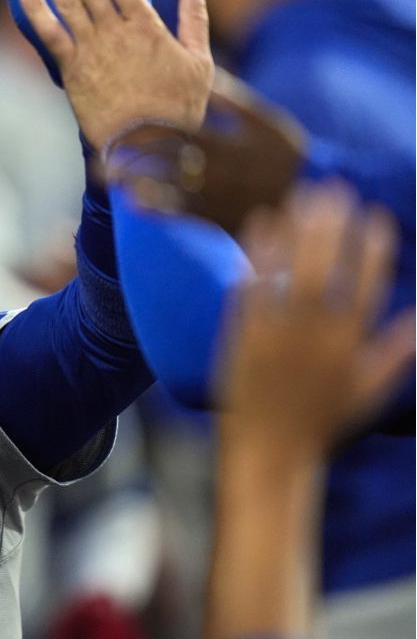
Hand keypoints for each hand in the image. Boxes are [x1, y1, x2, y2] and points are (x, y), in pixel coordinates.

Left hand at [17, 0, 213, 149]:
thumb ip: (195, 21)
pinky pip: (51, 36)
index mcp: (147, 26)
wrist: (148, 146)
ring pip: (67, 3)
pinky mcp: (74, 72)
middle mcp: (116, 32)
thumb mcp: (200, 63)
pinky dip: (37, 12)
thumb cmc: (178, 109)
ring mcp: (92, 51)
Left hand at [103, 69, 307, 233]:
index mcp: (225, 144)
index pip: (175, 133)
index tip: (123, 126)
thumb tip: (205, 74)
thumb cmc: (285, 154)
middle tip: (104, 152)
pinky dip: (154, 209)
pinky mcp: (214, 220)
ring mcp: (213, 198)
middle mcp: (214, 172)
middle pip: (163, 162)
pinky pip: (178, 216)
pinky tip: (132, 203)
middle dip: (132, 156)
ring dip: (134, 182)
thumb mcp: (266, 122)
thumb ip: (233, 101)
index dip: (146, 130)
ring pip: (165, 190)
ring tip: (108, 178)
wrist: (306, 198)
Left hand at [216, 183, 415, 455]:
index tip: (376, 216)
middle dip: (332, 227)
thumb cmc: (322, 419)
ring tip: (299, 195)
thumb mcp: (369, 390)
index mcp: (349, 348)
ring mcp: (274, 336)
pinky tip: (260, 222)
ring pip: (286, 274)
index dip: (373, 249)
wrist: (268, 449)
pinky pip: (249, 288)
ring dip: (294, 230)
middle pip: (324, 272)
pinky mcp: (242, 336)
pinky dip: (256, 254)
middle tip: (334, 189)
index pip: (367, 288)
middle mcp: (313, 339)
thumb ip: (395, 351)